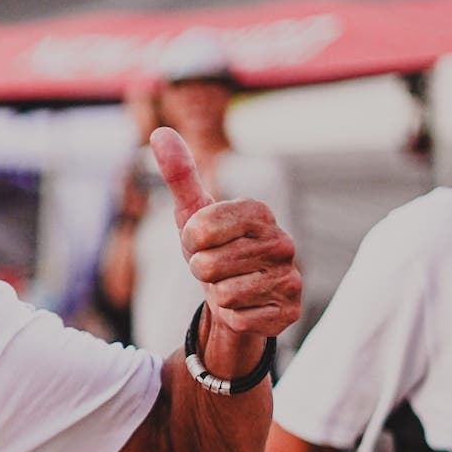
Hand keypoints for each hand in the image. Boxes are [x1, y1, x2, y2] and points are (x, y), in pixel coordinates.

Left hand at [150, 127, 300, 359]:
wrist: (235, 298)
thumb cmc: (213, 250)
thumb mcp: (192, 215)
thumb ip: (179, 174)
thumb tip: (159, 132)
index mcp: (259, 212)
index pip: (200, 227)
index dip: (190, 241)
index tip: (202, 242)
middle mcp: (282, 242)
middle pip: (207, 265)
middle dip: (201, 272)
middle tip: (215, 269)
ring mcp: (291, 278)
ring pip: (224, 294)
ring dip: (217, 296)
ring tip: (229, 286)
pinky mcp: (289, 312)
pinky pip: (239, 319)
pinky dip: (232, 318)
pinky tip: (243, 308)